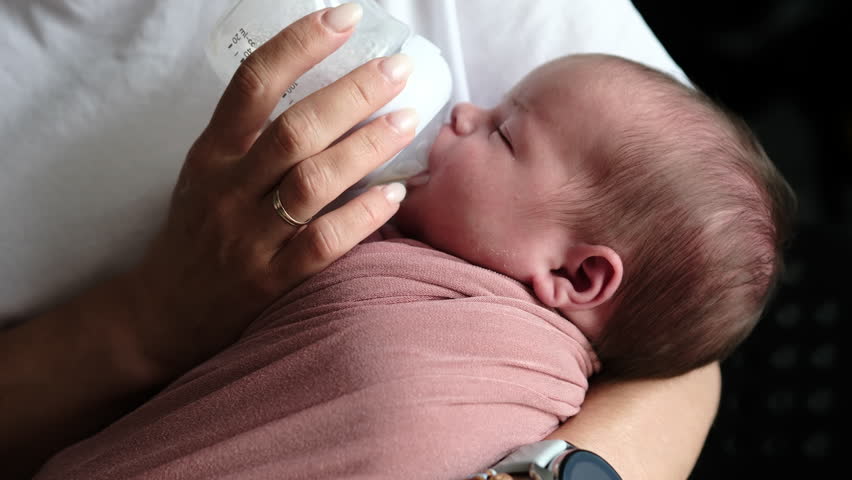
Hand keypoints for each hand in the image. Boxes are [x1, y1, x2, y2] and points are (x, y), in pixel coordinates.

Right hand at [125, 4, 416, 380]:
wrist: (163, 312)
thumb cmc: (197, 232)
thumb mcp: (206, 173)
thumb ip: (252, 137)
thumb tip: (326, 92)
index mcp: (212, 153)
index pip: (254, 84)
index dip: (300, 44)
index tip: (344, 17)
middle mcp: (229, 188)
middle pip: (295, 129)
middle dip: (353, 93)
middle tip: (398, 69)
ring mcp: (250, 237)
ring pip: (314, 182)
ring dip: (366, 147)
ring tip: (407, 120)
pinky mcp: (272, 280)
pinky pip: (324, 243)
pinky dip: (363, 215)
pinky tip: (395, 193)